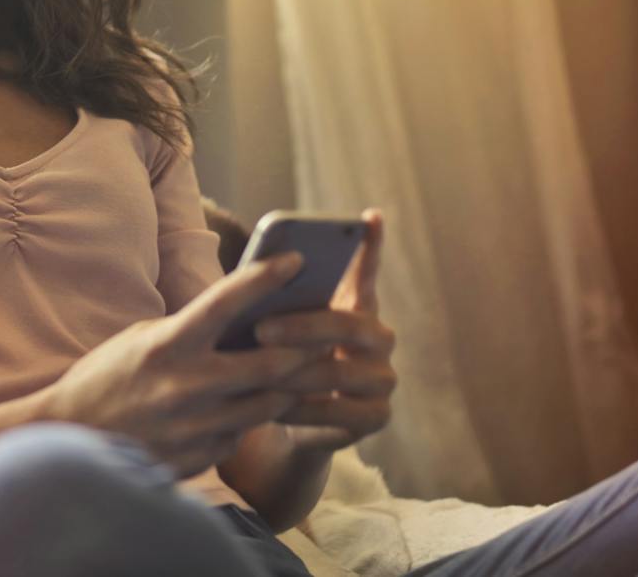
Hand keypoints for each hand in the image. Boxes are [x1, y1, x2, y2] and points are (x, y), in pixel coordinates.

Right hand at [43, 252, 326, 477]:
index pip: (225, 301)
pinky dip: (250, 418)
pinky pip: (243, 434)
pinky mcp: (201, 457)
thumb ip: (191, 331)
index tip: (297, 258)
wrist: (73, 437)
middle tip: (326, 334)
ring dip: (288, 387)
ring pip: (269, 405)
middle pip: (271, 365)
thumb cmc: (107, 377)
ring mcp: (195, 426)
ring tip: (302, 370)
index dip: (264, 277)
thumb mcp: (143, 339)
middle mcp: (186, 385)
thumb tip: (244, 319)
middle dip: (306, 349)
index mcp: (167, 345)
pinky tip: (247, 407)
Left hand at [254, 208, 395, 452]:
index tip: (369, 217)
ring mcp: (382, 379)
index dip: (370, 246)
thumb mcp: (274, 326)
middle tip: (260, 328)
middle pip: (349, 325)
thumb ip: (277, 303)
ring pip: (340, 373)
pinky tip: (273, 406)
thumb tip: (255, 277)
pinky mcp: (376, 417)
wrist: (286, 420)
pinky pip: (338, 414)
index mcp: (357, 306)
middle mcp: (379, 339)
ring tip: (259, 369)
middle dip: (303, 326)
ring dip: (296, 371)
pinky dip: (303, 409)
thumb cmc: (276, 358)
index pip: (366, 271)